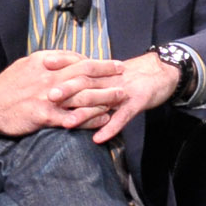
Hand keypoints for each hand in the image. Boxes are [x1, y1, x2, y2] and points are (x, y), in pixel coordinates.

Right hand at [0, 49, 124, 137]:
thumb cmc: (9, 84)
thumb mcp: (29, 63)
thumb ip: (53, 59)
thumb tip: (75, 57)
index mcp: (46, 62)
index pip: (80, 61)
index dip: (101, 63)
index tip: (117, 65)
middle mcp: (49, 79)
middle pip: (86, 76)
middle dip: (109, 78)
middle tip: (126, 79)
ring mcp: (47, 98)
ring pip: (83, 96)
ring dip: (104, 97)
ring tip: (121, 98)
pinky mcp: (44, 116)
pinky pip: (73, 118)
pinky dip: (90, 119)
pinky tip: (104, 119)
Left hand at [55, 51, 184, 145]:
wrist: (164, 72)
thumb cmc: (133, 75)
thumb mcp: (110, 72)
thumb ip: (90, 75)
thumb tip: (64, 77)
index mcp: (102, 71)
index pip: (79, 66)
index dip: (62, 66)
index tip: (41, 67)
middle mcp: (110, 80)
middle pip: (87, 83)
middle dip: (67, 90)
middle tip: (47, 96)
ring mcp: (124, 91)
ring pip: (102, 102)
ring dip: (84, 113)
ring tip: (67, 124)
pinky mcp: (137, 103)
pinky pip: (122, 118)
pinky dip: (110, 128)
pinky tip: (98, 139)